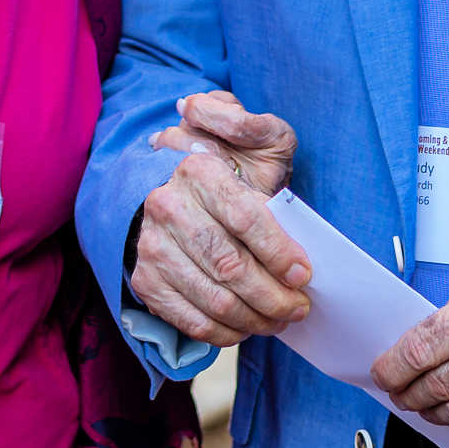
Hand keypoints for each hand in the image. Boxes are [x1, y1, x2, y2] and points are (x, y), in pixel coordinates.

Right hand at [127, 91, 312, 346]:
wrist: (175, 195)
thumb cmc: (232, 174)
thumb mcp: (253, 141)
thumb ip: (254, 126)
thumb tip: (214, 115)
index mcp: (198, 170)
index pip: (245, 219)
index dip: (279, 252)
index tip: (303, 274)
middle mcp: (167, 206)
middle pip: (230, 266)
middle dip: (273, 297)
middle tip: (298, 307)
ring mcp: (152, 245)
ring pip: (214, 298)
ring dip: (255, 319)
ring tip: (279, 320)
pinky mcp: (145, 278)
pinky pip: (190, 319)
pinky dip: (225, 332)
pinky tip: (246, 327)